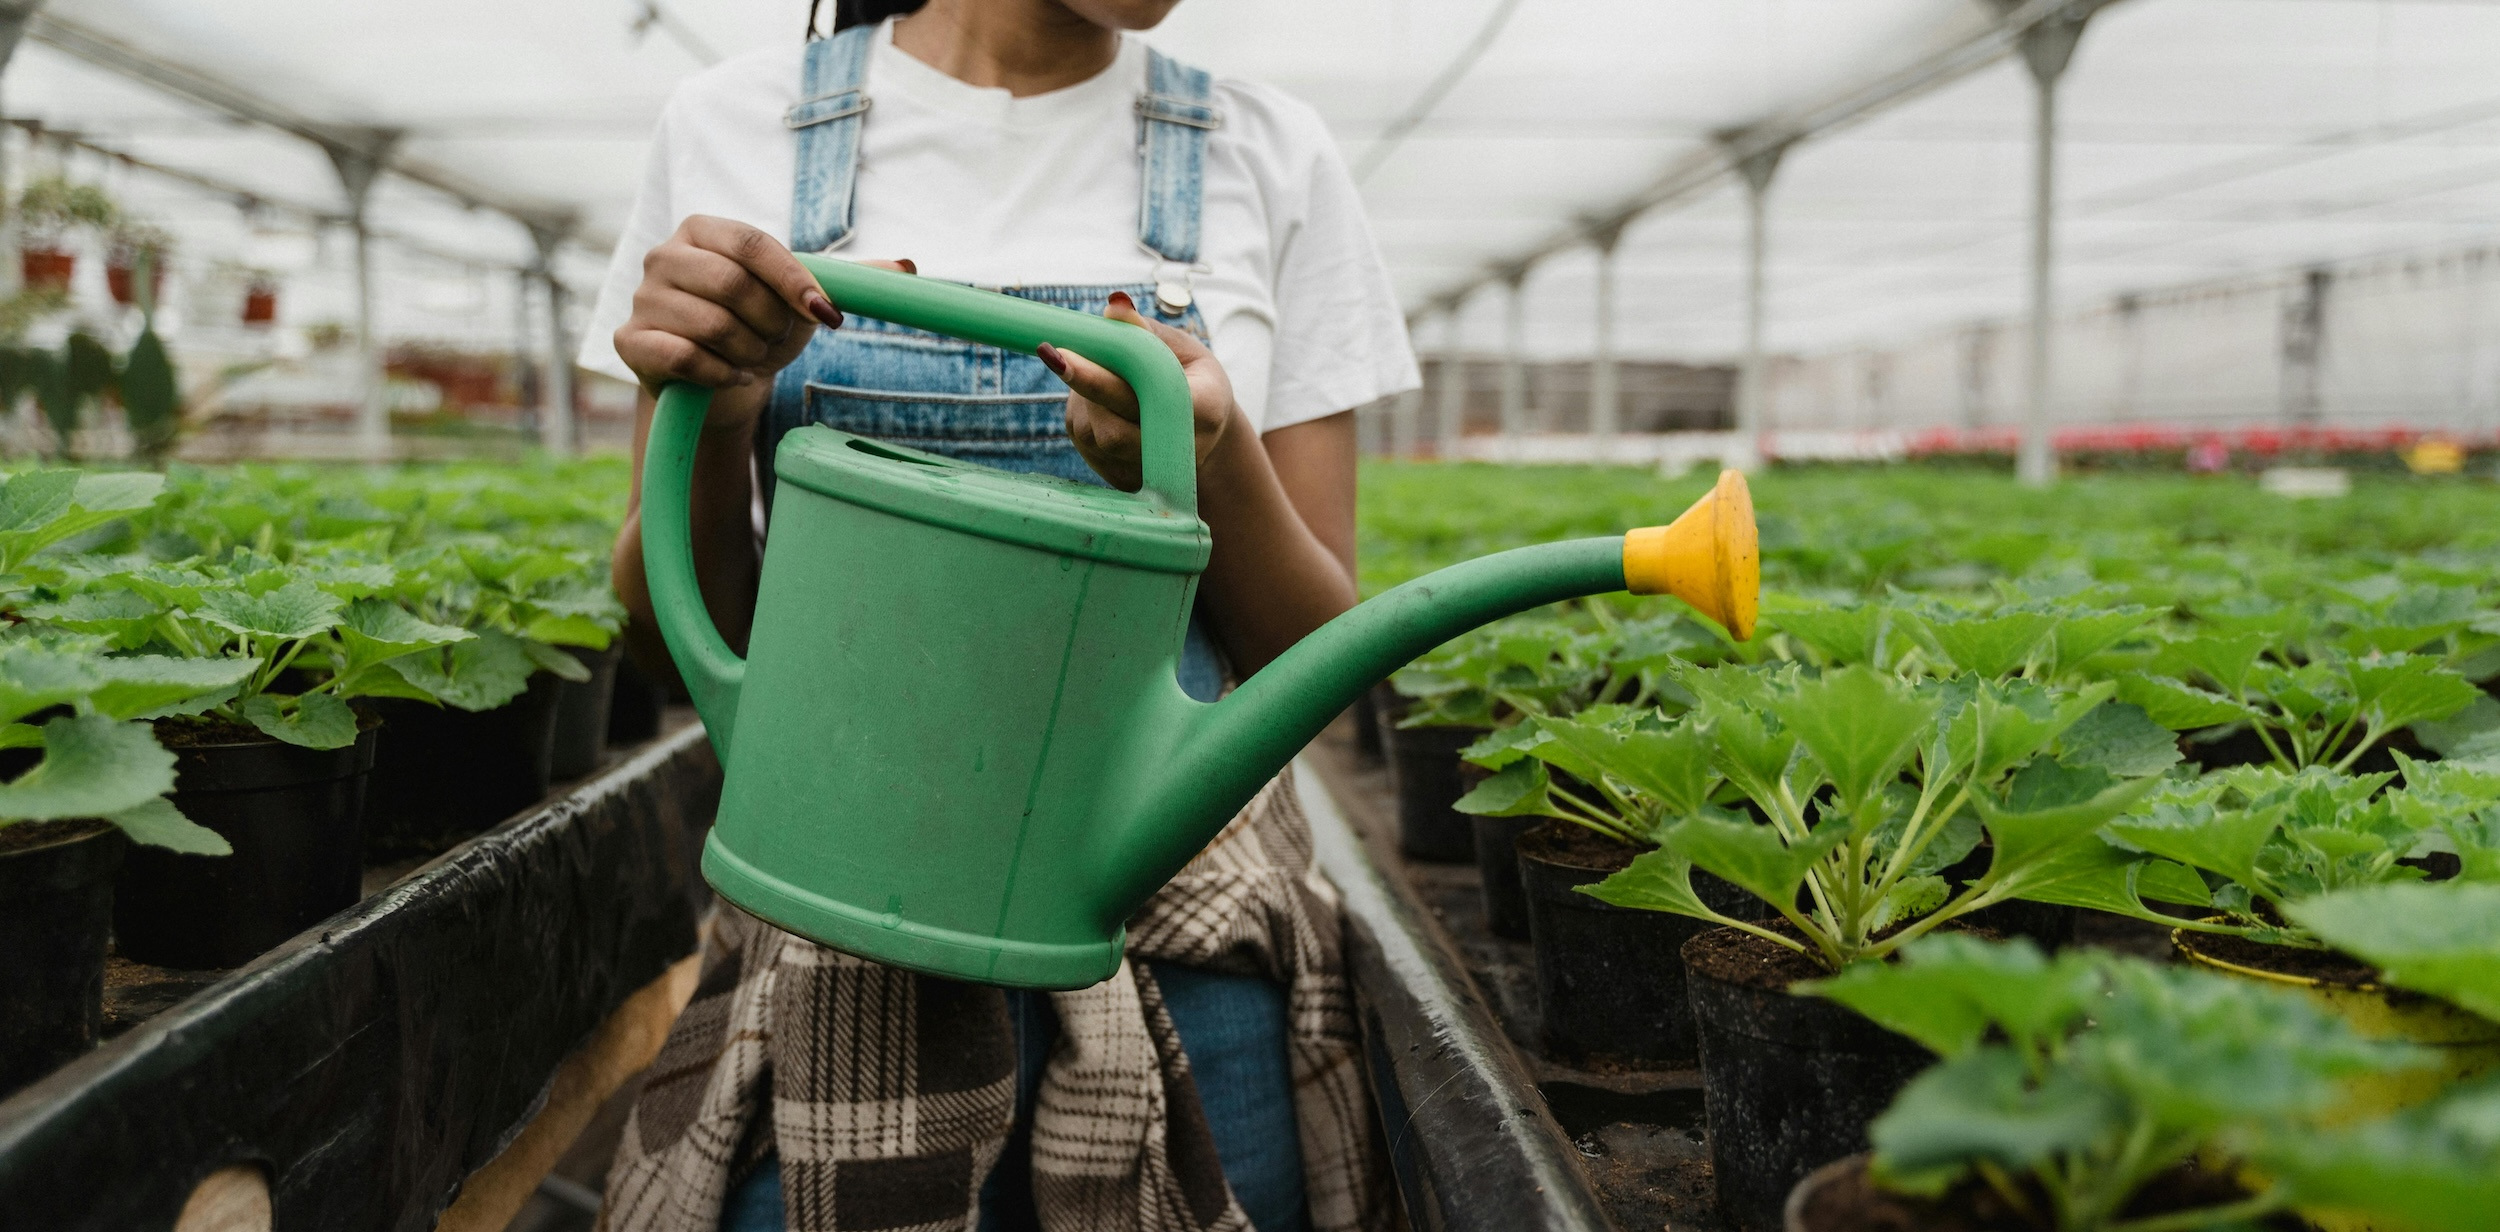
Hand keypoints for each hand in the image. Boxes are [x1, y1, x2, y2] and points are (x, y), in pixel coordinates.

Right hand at [614, 215, 912, 431]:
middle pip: (733, 284)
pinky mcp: (630, 342)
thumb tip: (908, 268)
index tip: (827, 315)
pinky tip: (731, 376)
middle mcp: (664, 255)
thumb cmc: (761, 328)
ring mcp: (642, 298)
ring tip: (751, 356)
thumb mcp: (804, 301)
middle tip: (775, 339)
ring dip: (750, 351)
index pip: (754, 244)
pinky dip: (723, 374)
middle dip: (771, 323)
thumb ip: (848, 281)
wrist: (721, 383)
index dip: (795, 282)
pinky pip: (686, 358)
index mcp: (704, 230)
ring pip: (712, 325)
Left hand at [1043, 292, 1236, 491]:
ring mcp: (1149, 472)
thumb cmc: (1191, 379)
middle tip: (1052, 351)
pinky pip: (1086, 439)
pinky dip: (1087, 412)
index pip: (1146, 398)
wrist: (1203, 433)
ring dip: (1084, 397)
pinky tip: (1105, 402)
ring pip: (1092, 432)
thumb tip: (1113, 306)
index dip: (1099, 379)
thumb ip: (1145, 331)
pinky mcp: (1123, 479)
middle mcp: (1178, 451)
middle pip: (1112, 428)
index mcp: (1204, 411)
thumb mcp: (1181, 348)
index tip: (1060, 355)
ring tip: (1105, 375)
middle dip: (1081, 386)